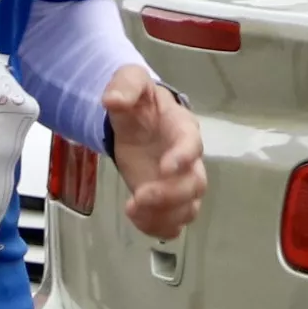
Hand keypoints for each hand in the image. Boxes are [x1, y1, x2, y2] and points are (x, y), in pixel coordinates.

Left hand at [106, 67, 206, 240]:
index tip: (166, 167)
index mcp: (182, 129)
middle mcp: (188, 160)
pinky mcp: (165, 200)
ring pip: (188, 208)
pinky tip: (137, 219)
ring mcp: (178, 183)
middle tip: (140, 197)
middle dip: (170, 195)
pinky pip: (173, 222)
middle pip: (195, 184)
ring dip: (164, 216)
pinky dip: (158, 227)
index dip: (184, 157)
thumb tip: (113, 99)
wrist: (137, 120)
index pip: (192, 144)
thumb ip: (126, 85)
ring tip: (134, 211)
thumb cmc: (140, 102)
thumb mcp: (131, 81)